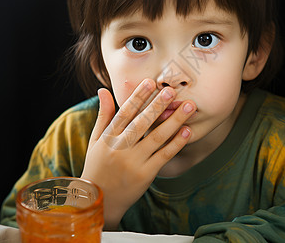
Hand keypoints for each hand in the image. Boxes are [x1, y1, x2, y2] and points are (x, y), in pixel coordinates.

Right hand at [81, 79, 195, 228]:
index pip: (124, 112)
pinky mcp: (145, 175)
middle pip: (142, 122)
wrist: (98, 201)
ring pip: (157, 137)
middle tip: (172, 91)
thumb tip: (102, 90)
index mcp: (108, 137)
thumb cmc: (97, 167)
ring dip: (174, 121)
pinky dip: (176, 143)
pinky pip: (164, 156)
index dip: (138, 96)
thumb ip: (103, 115)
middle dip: (158, 105)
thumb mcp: (95, 141)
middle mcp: (120, 148)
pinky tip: (186, 131)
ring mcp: (134, 162)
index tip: (150, 82)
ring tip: (189, 107)